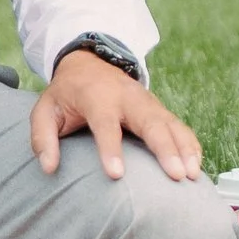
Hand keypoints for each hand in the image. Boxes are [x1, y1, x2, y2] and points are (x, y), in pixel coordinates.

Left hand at [31, 49, 203, 183]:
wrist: (91, 63)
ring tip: (192, 174)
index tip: (116, 174)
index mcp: (97, 97)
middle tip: (176, 175)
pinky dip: (190, 144)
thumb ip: (43, 138)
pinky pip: (178, 126)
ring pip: (170, 124)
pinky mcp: (159, 109)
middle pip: (150, 123)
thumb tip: (49, 167)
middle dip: (165, 149)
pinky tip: (196, 165)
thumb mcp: (45, 110)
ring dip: (183, 149)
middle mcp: (127, 98)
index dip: (110, 148)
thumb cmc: (67, 94)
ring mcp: (147, 102)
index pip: (105, 123)